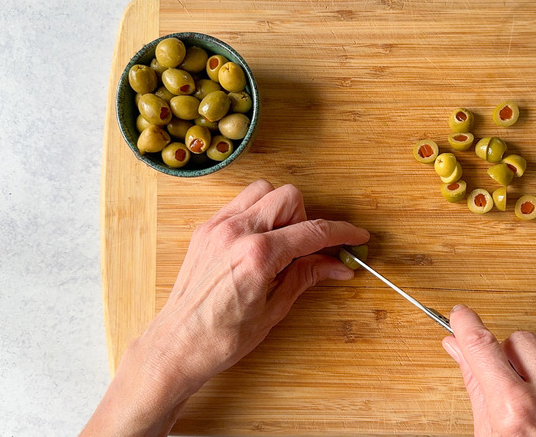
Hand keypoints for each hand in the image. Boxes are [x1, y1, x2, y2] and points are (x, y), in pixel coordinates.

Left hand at [82, 180, 368, 435]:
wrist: (178, 345)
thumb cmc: (223, 337)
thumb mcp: (274, 309)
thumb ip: (307, 277)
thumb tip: (338, 266)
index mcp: (258, 255)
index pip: (312, 231)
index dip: (341, 232)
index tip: (357, 236)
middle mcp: (236, 232)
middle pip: (288, 197)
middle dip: (305, 219)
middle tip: (304, 250)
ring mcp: (217, 227)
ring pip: (262, 191)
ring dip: (280, 210)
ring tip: (279, 244)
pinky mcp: (205, 230)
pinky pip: (239, 204)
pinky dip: (257, 214)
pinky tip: (258, 243)